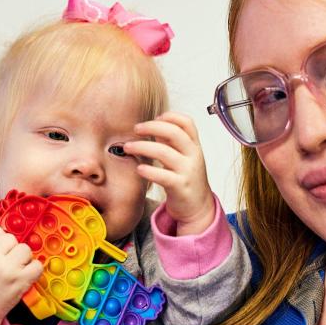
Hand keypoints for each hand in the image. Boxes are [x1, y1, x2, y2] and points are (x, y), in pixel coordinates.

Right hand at [0, 226, 43, 324]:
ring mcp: (8, 269)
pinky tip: (25, 275)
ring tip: (15, 269)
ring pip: (26, 249)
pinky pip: (37, 265)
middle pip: (12, 239)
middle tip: (7, 262)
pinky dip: (34, 270)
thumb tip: (5, 234)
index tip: (0, 250)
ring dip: (23, 258)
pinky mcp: (20, 280)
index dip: (0, 241)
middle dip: (12, 249)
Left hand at [124, 111, 214, 235]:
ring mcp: (188, 171)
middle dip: (152, 127)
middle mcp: (193, 156)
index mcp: (194, 146)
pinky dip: (149, 170)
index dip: (170, 116)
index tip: (155, 117)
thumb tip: (154, 126)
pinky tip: (139, 169)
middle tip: (136, 129)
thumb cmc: (186, 180)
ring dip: (142, 147)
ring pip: (164, 153)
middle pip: (174, 133)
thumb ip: (172, 143)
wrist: (197, 207)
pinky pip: (163, 176)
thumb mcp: (184, 158)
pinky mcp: (180, 187)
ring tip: (128, 147)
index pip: (187, 123)